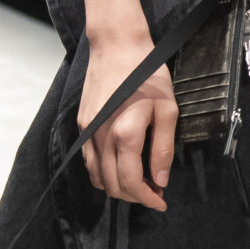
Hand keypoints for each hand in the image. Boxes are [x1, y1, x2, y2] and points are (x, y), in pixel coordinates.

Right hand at [78, 31, 177, 208]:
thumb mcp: (168, 110)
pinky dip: (103, 173)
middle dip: (134, 196)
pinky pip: (88, 161)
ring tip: (139, 181)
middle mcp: (101, 138)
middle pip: (113, 186)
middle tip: (154, 191)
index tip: (161, 201)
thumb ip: (163, 148)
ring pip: (97, 177)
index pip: (131, 183)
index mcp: (125, 135)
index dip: (147, 198)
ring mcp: (87, 133)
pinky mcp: (81, 126)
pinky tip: (119, 167)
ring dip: (118, 187)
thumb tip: (161, 180)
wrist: (117, 47)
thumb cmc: (147, 75)